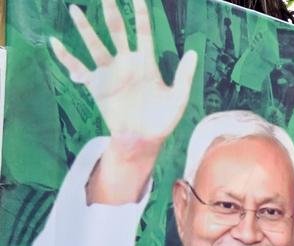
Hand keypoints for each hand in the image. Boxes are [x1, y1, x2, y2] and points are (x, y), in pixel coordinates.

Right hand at [50, 0, 196, 202]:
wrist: (143, 140)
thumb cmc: (162, 120)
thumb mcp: (178, 98)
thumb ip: (184, 76)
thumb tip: (193, 52)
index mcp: (146, 63)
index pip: (143, 32)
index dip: (141, 15)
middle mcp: (126, 63)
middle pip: (117, 32)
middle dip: (111, 13)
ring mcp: (110, 73)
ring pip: (95, 45)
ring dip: (85, 28)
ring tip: (75, 9)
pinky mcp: (97, 85)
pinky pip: (78, 68)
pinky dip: (65, 57)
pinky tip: (55, 43)